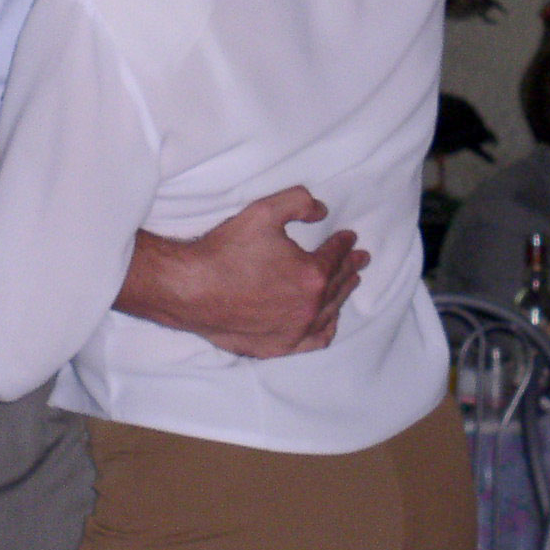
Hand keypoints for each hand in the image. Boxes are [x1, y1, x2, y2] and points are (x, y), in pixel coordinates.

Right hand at [114, 186, 368, 357]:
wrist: (189, 288)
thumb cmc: (224, 251)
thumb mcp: (264, 213)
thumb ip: (299, 203)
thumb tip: (322, 210)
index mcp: (311, 276)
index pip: (335, 256)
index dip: (344, 243)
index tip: (349, 237)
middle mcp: (308, 308)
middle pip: (336, 285)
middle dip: (350, 268)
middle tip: (360, 259)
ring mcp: (293, 331)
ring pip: (328, 312)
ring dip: (341, 295)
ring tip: (349, 283)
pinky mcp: (277, 346)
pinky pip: (313, 341)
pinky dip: (326, 328)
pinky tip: (330, 321)